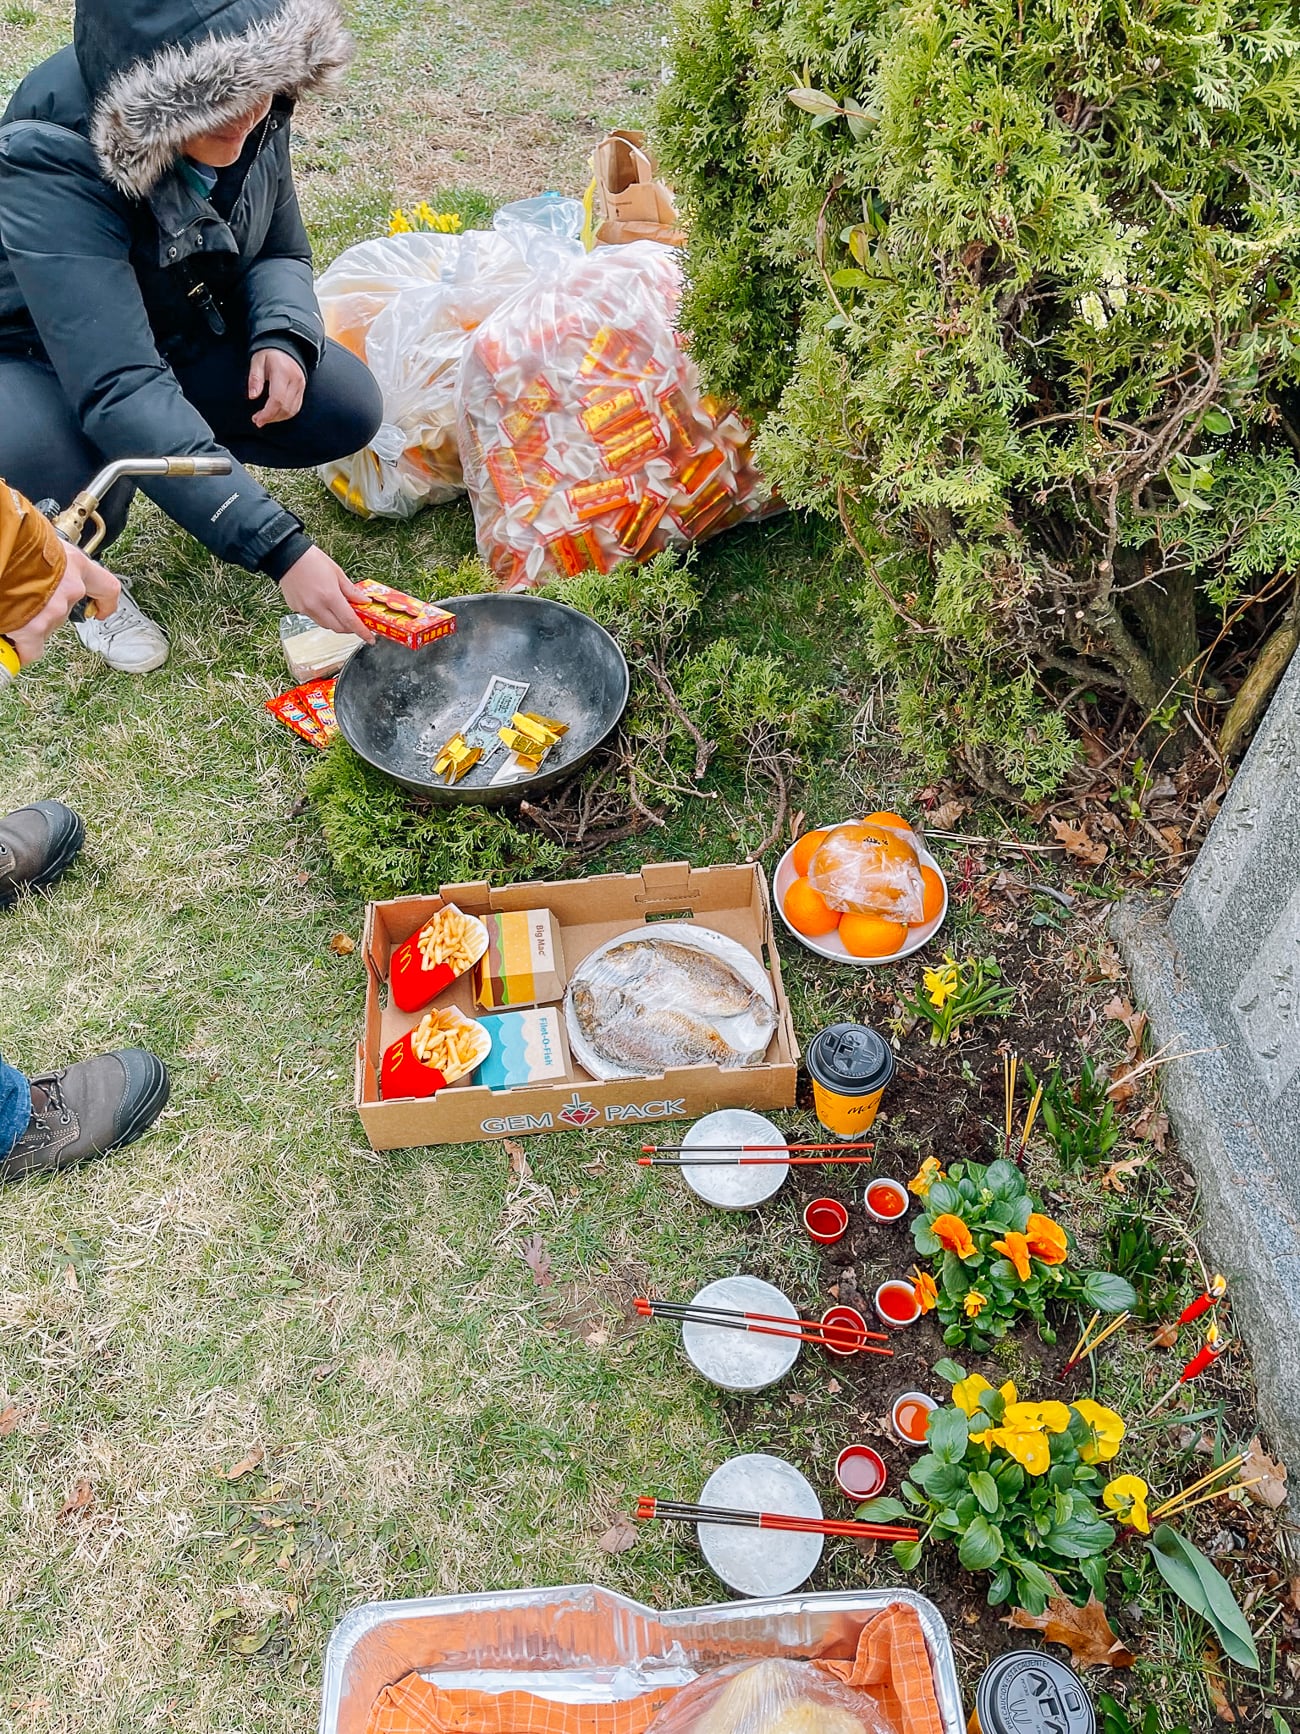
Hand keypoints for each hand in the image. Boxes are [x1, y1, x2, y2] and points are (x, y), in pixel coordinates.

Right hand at [8, 543, 121, 665]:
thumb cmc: (9, 539)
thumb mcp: (36, 541)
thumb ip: (46, 557)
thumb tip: (38, 561)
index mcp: (73, 563)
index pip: (105, 587)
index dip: (105, 603)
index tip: (100, 611)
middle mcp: (69, 588)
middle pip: (66, 610)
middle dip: (47, 610)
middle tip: (26, 601)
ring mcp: (53, 610)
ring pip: (47, 626)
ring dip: (31, 622)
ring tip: (10, 606)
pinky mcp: (33, 628)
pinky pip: (31, 649)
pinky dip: (22, 649)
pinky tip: (12, 643)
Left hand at [248, 347, 306, 427]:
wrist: (286, 345)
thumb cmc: (269, 353)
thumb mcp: (257, 361)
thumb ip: (255, 378)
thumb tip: (252, 396)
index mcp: (283, 373)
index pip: (277, 399)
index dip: (267, 413)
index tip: (257, 420)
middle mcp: (295, 381)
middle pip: (285, 408)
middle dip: (271, 418)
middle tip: (258, 420)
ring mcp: (301, 386)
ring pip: (292, 410)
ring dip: (278, 418)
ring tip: (265, 418)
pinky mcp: (302, 390)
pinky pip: (296, 407)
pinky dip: (285, 414)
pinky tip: (275, 414)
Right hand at [279, 545, 375, 640]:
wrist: (286, 555)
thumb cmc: (311, 560)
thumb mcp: (337, 573)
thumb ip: (351, 591)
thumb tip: (364, 601)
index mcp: (330, 596)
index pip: (350, 621)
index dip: (362, 632)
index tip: (369, 638)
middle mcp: (316, 606)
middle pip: (338, 628)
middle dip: (350, 628)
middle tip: (357, 623)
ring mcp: (305, 609)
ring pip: (326, 625)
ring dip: (336, 623)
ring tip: (341, 612)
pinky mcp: (297, 609)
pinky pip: (314, 618)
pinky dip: (323, 617)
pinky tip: (325, 606)